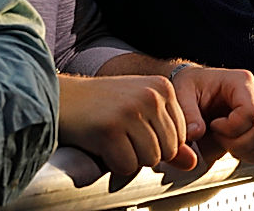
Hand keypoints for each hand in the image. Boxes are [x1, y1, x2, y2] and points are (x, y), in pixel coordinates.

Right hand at [58, 73, 194, 174]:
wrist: (62, 97)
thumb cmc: (103, 106)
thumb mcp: (141, 114)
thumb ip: (169, 137)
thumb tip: (192, 163)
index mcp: (164, 88)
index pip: (181, 137)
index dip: (157, 143)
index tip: (135, 130)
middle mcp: (151, 96)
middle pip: (168, 150)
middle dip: (145, 153)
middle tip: (122, 137)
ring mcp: (131, 111)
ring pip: (149, 159)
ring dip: (129, 158)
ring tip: (113, 139)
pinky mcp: (110, 128)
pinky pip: (126, 166)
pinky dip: (113, 164)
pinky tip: (102, 145)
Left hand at [171, 65, 253, 163]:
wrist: (197, 89)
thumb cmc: (191, 87)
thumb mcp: (182, 93)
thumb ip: (188, 114)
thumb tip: (196, 133)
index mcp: (242, 81)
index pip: (251, 113)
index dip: (230, 128)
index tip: (212, 126)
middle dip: (234, 144)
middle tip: (214, 135)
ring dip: (242, 151)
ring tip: (222, 140)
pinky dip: (251, 156)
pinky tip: (233, 147)